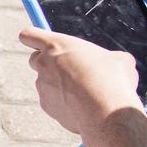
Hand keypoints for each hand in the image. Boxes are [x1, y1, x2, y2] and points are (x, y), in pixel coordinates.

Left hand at [20, 27, 142, 134]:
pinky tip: (83, 106)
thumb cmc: (112, 80)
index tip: (38, 41)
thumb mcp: (117, 59)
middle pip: (35, 59)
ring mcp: (42, 86)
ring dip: (60, 85)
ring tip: (86, 91)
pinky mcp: (46, 105)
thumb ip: (105, 56)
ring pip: (46, 82)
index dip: (32, 37)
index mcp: (56, 45)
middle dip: (48, 62)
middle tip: (70, 68)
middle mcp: (44, 64)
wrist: (105, 112)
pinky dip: (64, 102)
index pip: (28, 35)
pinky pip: (53, 101)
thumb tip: (115, 62)